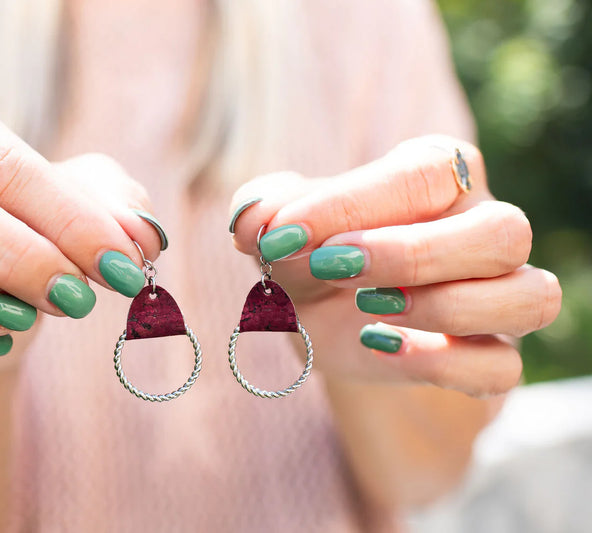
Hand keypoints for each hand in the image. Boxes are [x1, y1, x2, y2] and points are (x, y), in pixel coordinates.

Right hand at [0, 91, 161, 372]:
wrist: (9, 299)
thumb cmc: (48, 236)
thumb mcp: (95, 212)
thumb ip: (120, 213)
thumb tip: (141, 236)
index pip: (0, 161)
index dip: (66, 218)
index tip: (120, 265)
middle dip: (14, 257)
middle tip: (75, 298)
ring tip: (22, 319)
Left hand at [229, 135, 561, 396]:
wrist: (328, 326)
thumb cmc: (312, 258)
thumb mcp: (280, 230)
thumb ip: (263, 211)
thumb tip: (254, 220)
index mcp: (437, 177)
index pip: (427, 173)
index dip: (353, 203)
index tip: (283, 234)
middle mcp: (480, 229)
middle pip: (503, 232)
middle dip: (412, 254)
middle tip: (330, 265)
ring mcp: (494, 296)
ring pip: (528, 297)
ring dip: (444, 306)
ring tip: (367, 307)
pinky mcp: (487, 356)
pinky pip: (502, 367)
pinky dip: (447, 364)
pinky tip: (380, 347)